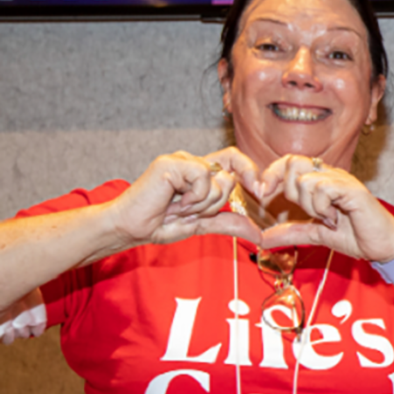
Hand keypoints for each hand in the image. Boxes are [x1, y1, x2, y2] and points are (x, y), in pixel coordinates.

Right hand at [105, 148, 262, 245]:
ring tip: (179, 207)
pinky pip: (203, 178)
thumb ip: (229, 223)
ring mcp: (182, 160)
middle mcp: (193, 162)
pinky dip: (193, 198)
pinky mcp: (172, 162)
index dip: (251, 172)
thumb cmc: (160, 223)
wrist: (132, 227)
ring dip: (202, 204)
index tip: (261, 191)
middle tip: (193, 211)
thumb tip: (258, 233)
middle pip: (231, 173)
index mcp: (201, 173)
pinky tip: (174, 201)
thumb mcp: (203, 224)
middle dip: (217, 203)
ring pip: (219, 181)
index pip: (234, 161)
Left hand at [255, 155, 393, 262]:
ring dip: (310, 206)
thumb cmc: (358, 236)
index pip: (288, 161)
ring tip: (327, 218)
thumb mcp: (317, 234)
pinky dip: (322, 208)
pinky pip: (322, 189)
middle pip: (292, 163)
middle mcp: (331, 174)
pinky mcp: (352, 189)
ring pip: (304, 180)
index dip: (271, 174)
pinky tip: (334, 218)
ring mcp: (342, 180)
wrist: (383, 247)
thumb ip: (291, 232)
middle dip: (289, 191)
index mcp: (322, 180)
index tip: (263, 194)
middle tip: (306, 211)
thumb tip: (264, 237)